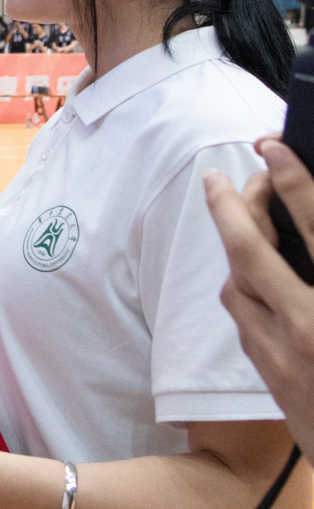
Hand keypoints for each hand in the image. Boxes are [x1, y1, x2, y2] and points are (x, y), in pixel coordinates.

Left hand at [206, 137, 313, 453]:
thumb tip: (307, 227)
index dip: (293, 182)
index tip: (275, 147)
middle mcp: (311, 326)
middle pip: (253, 252)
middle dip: (234, 207)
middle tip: (220, 176)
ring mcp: (285, 356)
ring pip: (238, 286)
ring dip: (237, 248)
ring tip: (241, 217)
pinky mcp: (273, 378)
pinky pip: (244, 321)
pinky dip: (244, 289)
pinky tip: (252, 275)